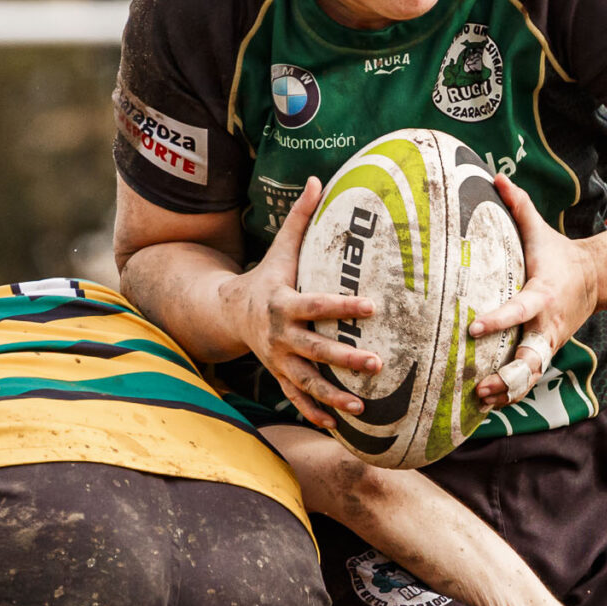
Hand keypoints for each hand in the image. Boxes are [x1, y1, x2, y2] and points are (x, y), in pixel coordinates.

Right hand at [226, 177, 377, 428]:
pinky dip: (315, 414)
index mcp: (282, 304)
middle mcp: (279, 337)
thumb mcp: (279, 249)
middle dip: (345, 360)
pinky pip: (297, 400)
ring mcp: (278, 361)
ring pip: (307, 383)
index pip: (316, 306)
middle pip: (315, 350)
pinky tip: (339, 427)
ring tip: (363, 406)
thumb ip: (300, 218)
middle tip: (379, 364)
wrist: (227, 313)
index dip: (342, 308)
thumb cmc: (265, 277)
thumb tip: (317, 178)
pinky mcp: (279, 377)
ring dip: (334, 397)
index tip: (372, 307)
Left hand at [472, 175, 597, 409]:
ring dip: (508, 391)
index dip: (498, 320)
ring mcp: (548, 343)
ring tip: (480, 400)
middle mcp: (547, 326)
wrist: (596, 280)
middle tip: (481, 384)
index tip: (473, 326)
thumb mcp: (541, 230)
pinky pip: (529, 378)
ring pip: (531, 376)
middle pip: (532, 358)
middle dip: (509, 375)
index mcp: (543, 296)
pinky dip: (510, 393)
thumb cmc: (558, 255)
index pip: (520, 310)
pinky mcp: (545, 353)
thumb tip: (497, 176)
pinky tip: (484, 405)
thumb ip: (518, 205)